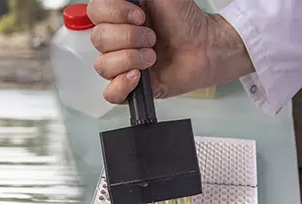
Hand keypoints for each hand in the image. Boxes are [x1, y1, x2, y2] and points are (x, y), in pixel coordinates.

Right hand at [86, 0, 253, 103]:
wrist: (206, 47)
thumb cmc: (187, 21)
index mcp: (118, 16)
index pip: (95, 12)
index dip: (115, 14)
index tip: (140, 16)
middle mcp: (115, 39)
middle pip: (98, 39)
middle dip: (129, 38)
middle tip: (152, 37)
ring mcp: (120, 63)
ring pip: (102, 65)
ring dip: (131, 59)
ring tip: (152, 57)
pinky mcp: (129, 86)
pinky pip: (110, 93)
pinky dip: (122, 85)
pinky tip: (138, 76)